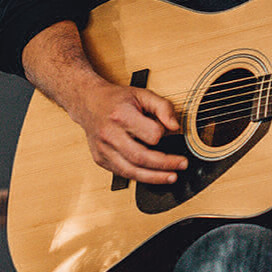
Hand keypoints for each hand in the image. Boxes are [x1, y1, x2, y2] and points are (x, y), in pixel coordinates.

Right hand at [68, 80, 185, 184]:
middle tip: (182, 164)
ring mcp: (103, 149)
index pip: (150, 134)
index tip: (169, 132)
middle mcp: (109, 134)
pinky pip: (122, 173)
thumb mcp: (143, 94)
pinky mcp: (100, 159)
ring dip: (154, 177)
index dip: (163, 134)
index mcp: (121, 115)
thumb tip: (175, 127)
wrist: (89, 103)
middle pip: (141, 157)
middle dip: (165, 164)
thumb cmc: (117, 100)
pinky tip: (153, 175)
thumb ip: (163, 107)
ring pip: (131, 171)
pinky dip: (140, 177)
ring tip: (171, 176)